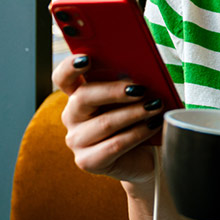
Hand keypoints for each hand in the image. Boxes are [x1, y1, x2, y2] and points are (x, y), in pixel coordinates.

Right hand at [51, 54, 162, 183]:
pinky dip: (138, 133)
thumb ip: (131, 82)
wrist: (147, 155)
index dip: (71, 67)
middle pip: (83, 97)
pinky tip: (154, 125)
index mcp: (79, 95)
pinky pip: (115, 145)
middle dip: (114, 91)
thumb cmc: (139, 118)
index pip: (64, 78)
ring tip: (156, 106)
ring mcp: (76, 140)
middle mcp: (72, 116)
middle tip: (141, 88)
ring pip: (104, 123)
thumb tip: (144, 67)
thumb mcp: (135, 97)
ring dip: (134, 113)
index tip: (87, 58)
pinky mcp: (88, 161)